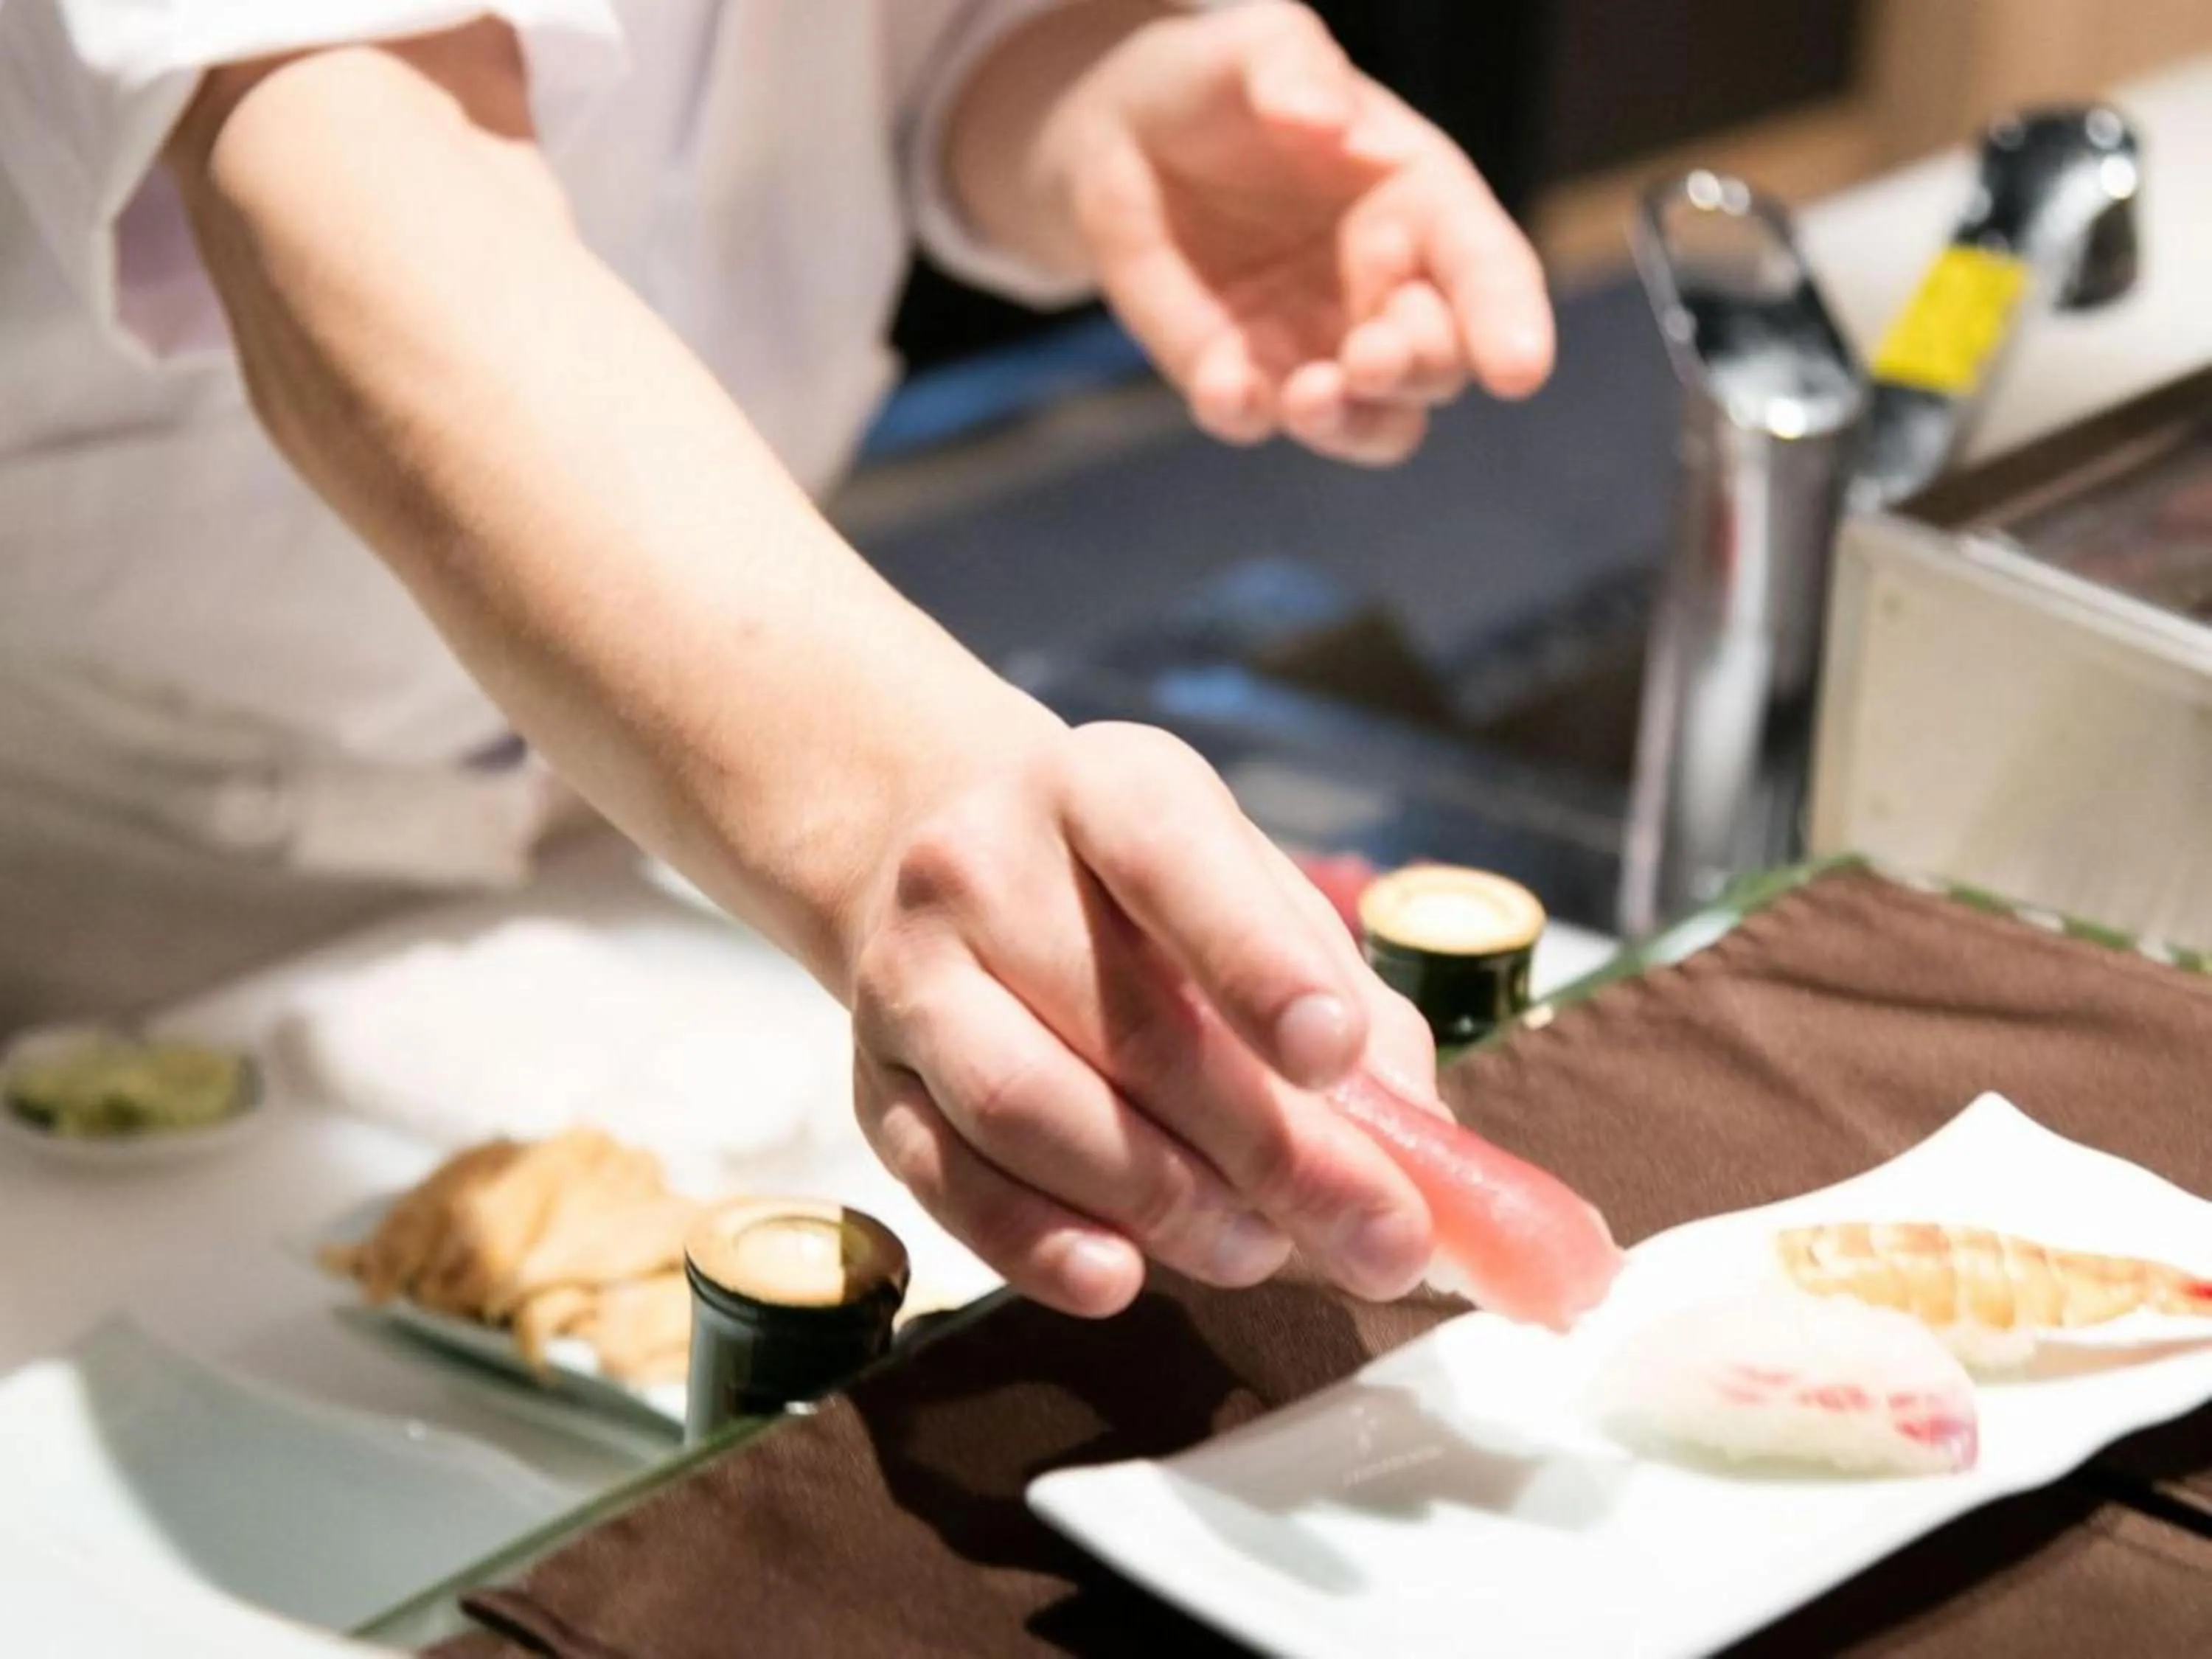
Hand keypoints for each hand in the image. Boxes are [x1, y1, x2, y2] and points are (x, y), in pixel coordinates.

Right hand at [844, 721, 1439, 1316]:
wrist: (934, 856)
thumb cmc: (1129, 890)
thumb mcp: (1244, 888)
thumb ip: (1341, 999)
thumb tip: (1422, 1147)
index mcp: (1102, 788)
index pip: (1171, 861)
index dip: (1257, 963)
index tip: (1338, 1057)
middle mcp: (981, 864)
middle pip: (1122, 1021)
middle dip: (1266, 1147)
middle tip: (1373, 1233)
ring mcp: (910, 973)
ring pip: (1025, 1107)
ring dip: (1161, 1201)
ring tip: (1261, 1249)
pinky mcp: (869, 1079)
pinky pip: (948, 1179)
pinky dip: (1038, 1243)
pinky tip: (1121, 1276)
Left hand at [1043, 3, 1553, 463]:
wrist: (1124, 138)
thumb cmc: (1217, 83)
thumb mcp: (1254, 44)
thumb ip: (1294, 66)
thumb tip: (1325, 120)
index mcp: (1419, 206)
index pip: (1488, 271)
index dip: (1510, 322)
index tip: (1518, 371)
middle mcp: (1385, 291)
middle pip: (1440, 364)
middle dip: (1420, 368)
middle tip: (1372, 353)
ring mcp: (1319, 348)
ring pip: (1372, 423)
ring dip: (1354, 422)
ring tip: (1312, 394)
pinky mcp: (1246, 379)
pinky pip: (1257, 421)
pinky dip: (1247, 414)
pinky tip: (1226, 383)